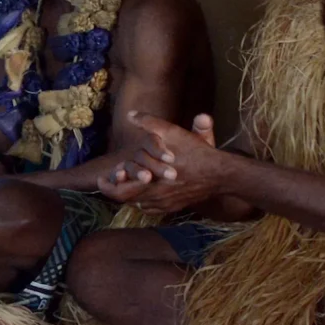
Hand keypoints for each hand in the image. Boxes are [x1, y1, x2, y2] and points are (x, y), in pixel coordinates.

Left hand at [98, 115, 223, 212]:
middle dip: (116, 189)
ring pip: (138, 205)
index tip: (102, 177)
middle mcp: (156, 196)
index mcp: (151, 181)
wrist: (222, 174)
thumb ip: (151, 124)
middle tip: (112, 179)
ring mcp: (166, 204)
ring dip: (130, 195)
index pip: (119, 191)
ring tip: (126, 183)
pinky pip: (152, 209)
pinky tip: (144, 193)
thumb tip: (131, 114)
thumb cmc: (198, 153)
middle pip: (126, 200)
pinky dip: (144, 202)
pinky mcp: (175, 206)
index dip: (107, 186)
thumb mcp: (175, 133)